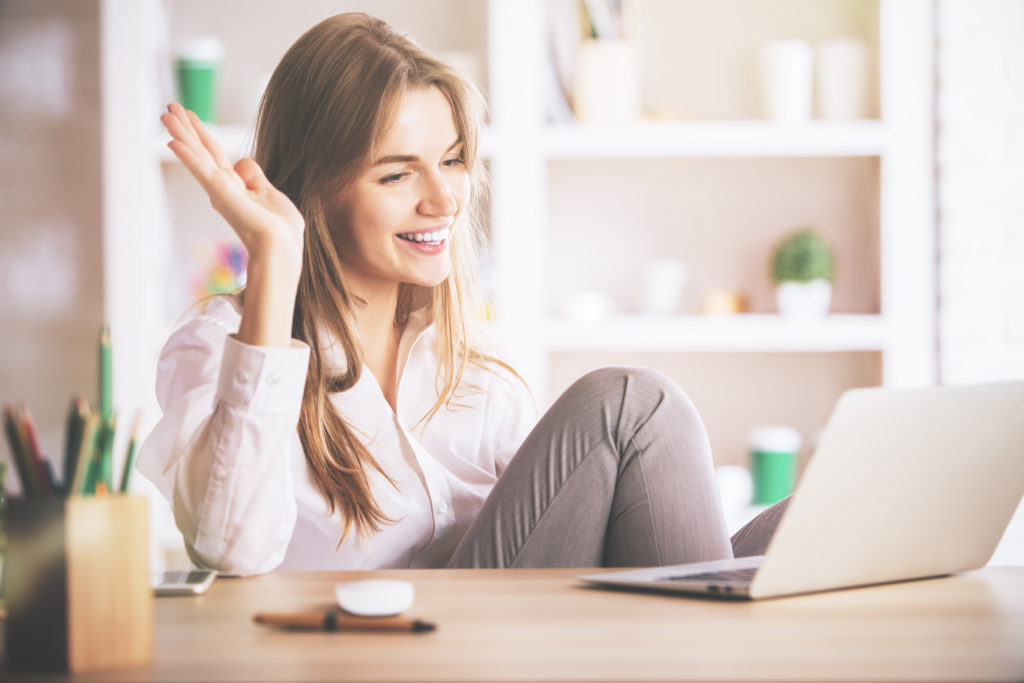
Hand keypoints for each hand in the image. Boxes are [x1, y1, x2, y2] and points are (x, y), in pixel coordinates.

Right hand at [160, 103, 303, 278]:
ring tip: (165, 112)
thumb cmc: (281, 229)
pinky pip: (201, 169)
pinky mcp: (220, 193)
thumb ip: (256, 178)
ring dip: (181, 132)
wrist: (282, 247)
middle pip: (201, 149)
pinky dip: (188, 155)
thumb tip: (242, 163)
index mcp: (236, 186)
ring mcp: (220, 189)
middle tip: (169, 106)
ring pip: (197, 154)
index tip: (189, 115)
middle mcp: (223, 186)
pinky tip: (172, 142)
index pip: (214, 154)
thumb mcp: (271, 194)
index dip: (202, 134)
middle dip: (186, 127)